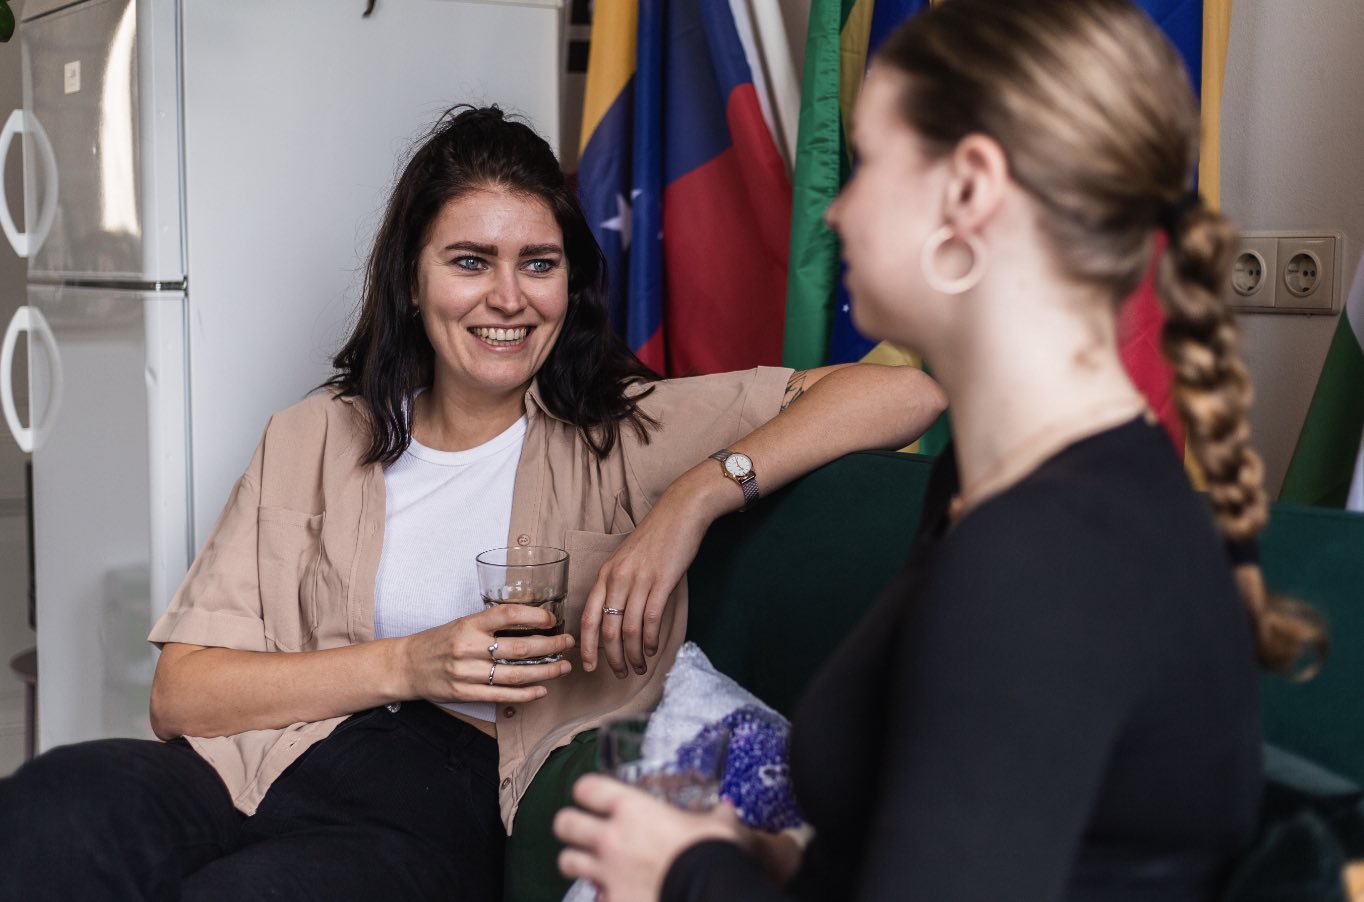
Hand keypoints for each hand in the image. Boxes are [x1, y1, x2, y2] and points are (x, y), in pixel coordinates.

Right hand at [398, 604, 573, 703]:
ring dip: (546, 671)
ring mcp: (468, 673)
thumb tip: (530, 623)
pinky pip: (502, 695)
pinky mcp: (466, 694)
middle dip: (551, 646)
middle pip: (520, 648)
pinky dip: (526, 694)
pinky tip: (542, 690)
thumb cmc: (438, 641)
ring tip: (563, 667)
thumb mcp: (462, 623)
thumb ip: (490, 624)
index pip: (509, 614)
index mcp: (469, 624)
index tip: (553, 619)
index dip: (536, 616)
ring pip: (516, 674)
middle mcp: (469, 647)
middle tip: (568, 643)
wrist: (406, 665)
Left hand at [554, 774, 750, 900]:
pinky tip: (617, 894)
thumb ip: (716, 815)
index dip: (587, 791)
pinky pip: (594, 897)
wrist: (711, 893)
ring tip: (592, 865)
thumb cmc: (713, 854)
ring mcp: (607, 875)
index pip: (587, 788)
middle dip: (571, 826)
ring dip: (578, 862)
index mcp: (633, 809)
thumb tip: (726, 809)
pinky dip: (602, 895)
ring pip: (567, 862)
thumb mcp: (718, 826)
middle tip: (584, 831)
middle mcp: (611, 839)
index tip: (594, 796)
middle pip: (565, 823)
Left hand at [579, 484, 710, 678]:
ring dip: (634, 653)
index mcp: (605, 575)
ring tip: (639, 667)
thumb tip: (616, 618)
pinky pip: (650, 618)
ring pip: (629, 629)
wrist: (679, 513)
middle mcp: (617, 579)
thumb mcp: (626, 560)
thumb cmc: (654, 538)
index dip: (587, 646)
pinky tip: (653, 649)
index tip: (589, 666)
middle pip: (607, 629)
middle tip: (621, 674)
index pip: (588, 617)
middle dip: (612, 658)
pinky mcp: (661, 581)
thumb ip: (618, 586)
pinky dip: (651, 639)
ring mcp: (639, 580)